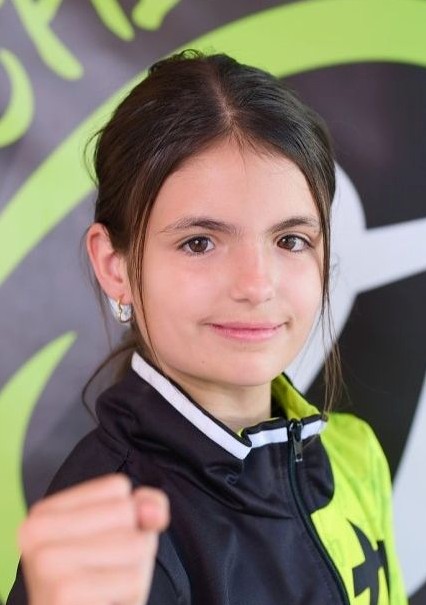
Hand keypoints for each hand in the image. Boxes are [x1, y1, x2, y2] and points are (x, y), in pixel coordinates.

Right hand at [18, 474, 169, 604]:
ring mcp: (47, 563)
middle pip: (126, 512)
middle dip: (133, 545)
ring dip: (133, 572)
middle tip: (103, 574)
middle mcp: (36, 531)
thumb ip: (145, 506)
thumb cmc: (100, 585)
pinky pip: (133, 579)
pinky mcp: (65, 593)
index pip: (117, 487)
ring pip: (135, 544)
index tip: (98, 547)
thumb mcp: (126, 534)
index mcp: (43, 512)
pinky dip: (130, 595)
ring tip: (105, 589)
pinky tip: (104, 603)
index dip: (125, 518)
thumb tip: (154, 511)